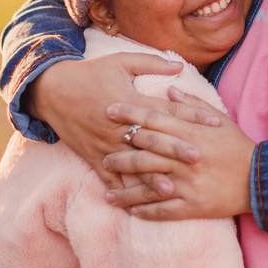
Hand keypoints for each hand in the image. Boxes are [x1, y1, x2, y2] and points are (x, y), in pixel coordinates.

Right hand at [25, 54, 219, 188]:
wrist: (52, 91)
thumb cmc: (90, 73)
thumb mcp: (120, 61)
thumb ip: (152, 63)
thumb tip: (180, 67)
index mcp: (130, 101)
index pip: (167, 110)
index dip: (193, 115)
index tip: (215, 122)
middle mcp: (119, 126)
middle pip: (153, 139)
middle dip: (176, 149)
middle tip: (199, 157)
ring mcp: (105, 144)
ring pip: (133, 164)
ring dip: (151, 177)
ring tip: (170, 189)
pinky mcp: (94, 157)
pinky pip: (109, 178)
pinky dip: (122, 192)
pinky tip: (136, 206)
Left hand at [103, 87, 253, 219]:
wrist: (262, 179)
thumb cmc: (239, 146)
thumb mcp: (220, 119)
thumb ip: (192, 105)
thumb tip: (169, 91)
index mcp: (191, 134)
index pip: (154, 120)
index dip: (129, 114)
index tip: (109, 109)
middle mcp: (185, 158)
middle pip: (145, 152)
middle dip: (120, 152)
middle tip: (102, 153)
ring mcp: (187, 184)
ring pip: (148, 185)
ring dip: (125, 189)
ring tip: (108, 193)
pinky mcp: (192, 206)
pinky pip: (163, 210)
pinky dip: (145, 211)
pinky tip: (130, 211)